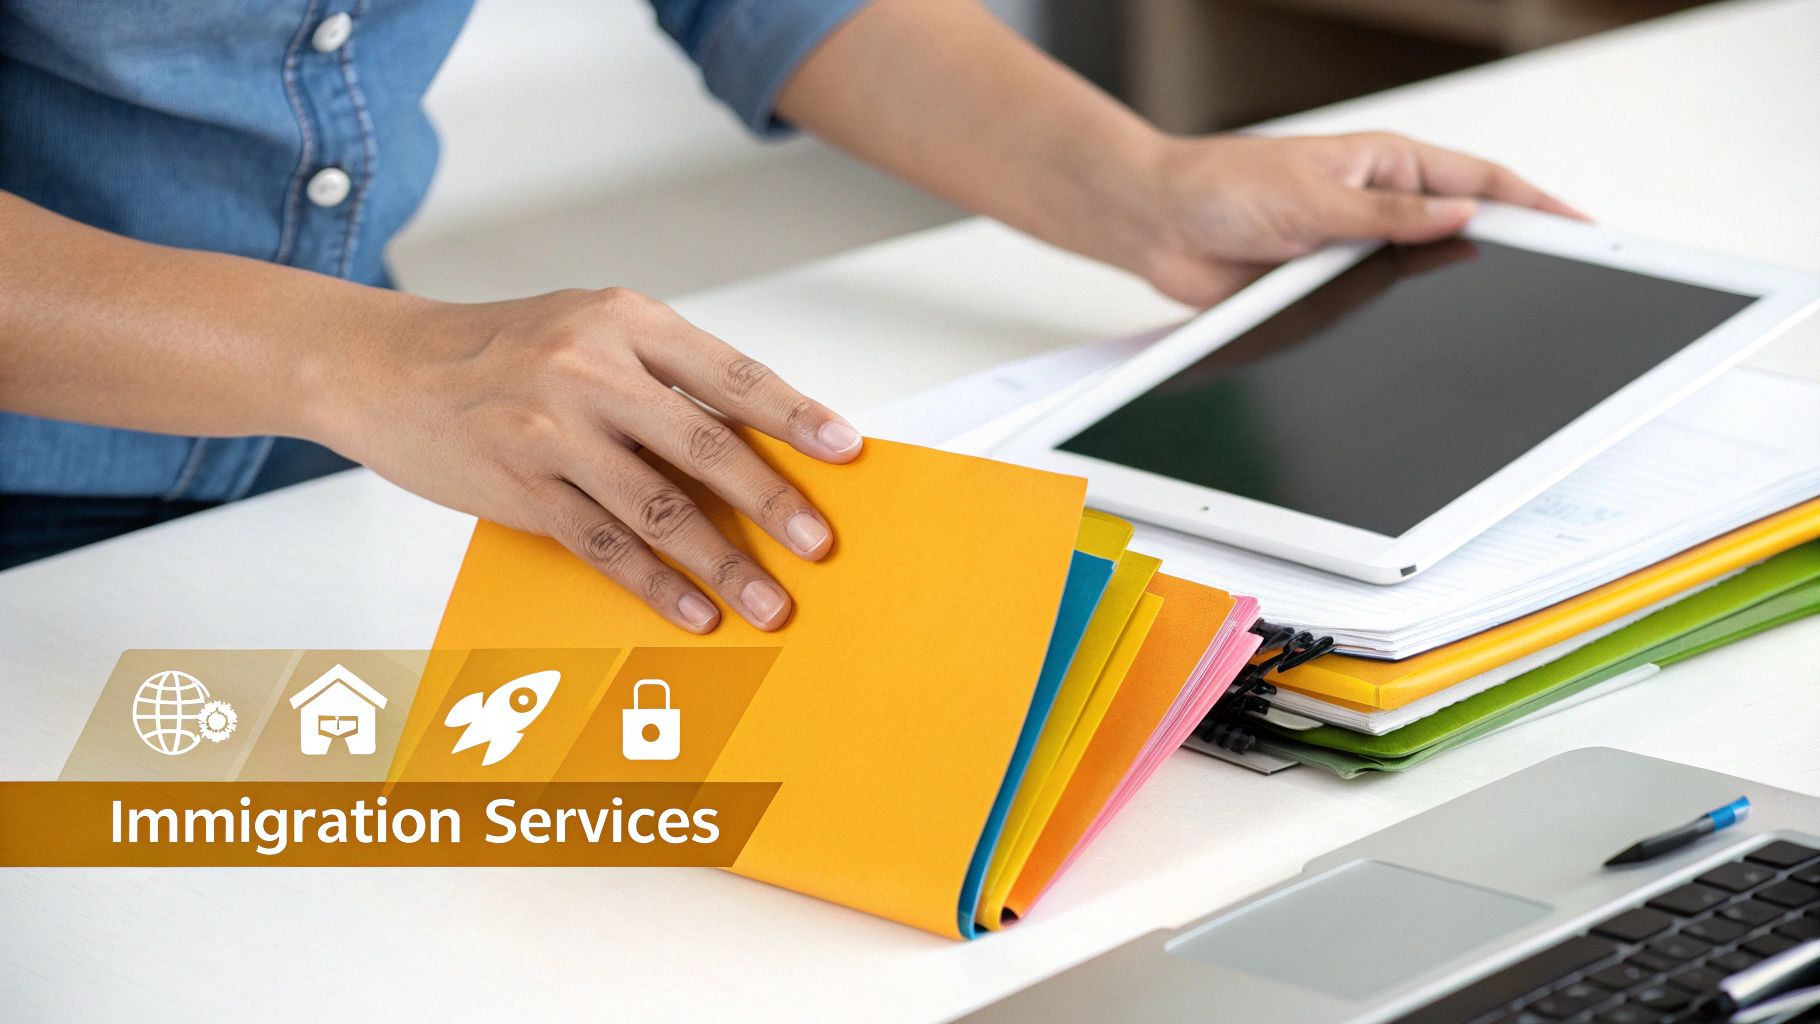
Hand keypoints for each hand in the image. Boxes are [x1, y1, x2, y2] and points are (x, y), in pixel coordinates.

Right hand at [325, 287, 861, 632]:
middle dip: (773, 502)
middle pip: (706, 446)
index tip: (848, 450)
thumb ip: (663, 376)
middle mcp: (591, 370)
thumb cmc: (501, 350)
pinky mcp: (519, 488)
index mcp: (625, 322)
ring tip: (769, 605)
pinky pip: (603, 547)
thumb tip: (755, 443)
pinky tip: (694, 613)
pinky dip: (655, 586)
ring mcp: (551, 431)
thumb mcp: (586, 330)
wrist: (383, 366)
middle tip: (821, 544)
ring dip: (723, 565)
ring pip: (658, 509)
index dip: (795, 416)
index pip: (731, 373)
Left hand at [1135, 132, 1586, 305]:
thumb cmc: (1224, 186)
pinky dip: (1406, 325)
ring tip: (1512, 318)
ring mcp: (1357, 249)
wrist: (1161, 226)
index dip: (1535, 204)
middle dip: (1515, 253)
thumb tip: (1461, 218)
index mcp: (1386, 164)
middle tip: (1569, 281)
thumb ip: (1386, 214)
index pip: (1480, 183)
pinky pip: (1380, 310)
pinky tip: (1431, 342)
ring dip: (1459, 294)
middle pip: (1465, 231)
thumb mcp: (1312, 195)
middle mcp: (1379, 206)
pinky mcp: (1330, 289)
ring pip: (1425, 275)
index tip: (1581, 226)